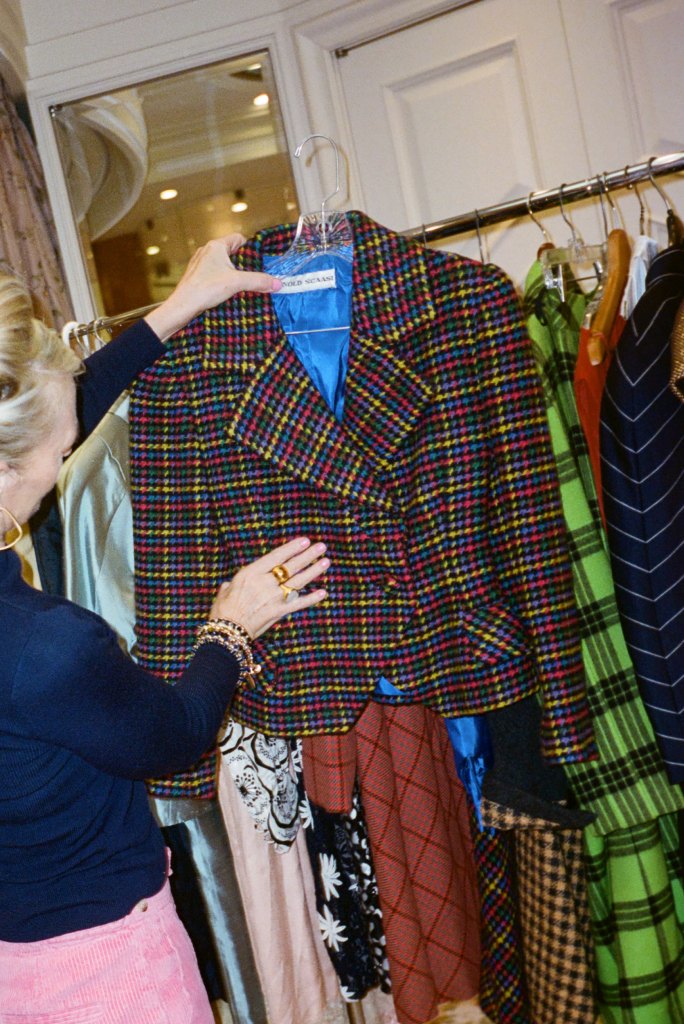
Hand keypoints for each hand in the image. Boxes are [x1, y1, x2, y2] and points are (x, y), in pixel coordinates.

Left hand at [143, 234, 280, 341]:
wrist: (183, 306)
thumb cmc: (205, 288)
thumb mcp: (237, 283)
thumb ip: (258, 281)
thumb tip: (278, 283)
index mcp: (216, 246)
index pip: (238, 239)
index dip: (250, 248)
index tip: (259, 261)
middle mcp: (206, 251)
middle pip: (231, 252)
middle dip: (243, 263)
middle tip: (253, 274)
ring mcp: (200, 264)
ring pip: (222, 264)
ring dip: (232, 273)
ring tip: (242, 285)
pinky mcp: (196, 276)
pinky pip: (214, 274)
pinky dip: (222, 280)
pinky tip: (227, 292)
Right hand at [209, 537, 328, 639]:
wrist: (226, 632)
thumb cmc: (222, 611)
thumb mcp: (225, 592)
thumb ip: (231, 585)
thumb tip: (228, 585)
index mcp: (251, 573)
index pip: (276, 556)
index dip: (292, 548)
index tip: (305, 541)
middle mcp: (264, 582)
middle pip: (291, 566)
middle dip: (308, 556)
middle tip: (321, 547)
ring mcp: (273, 597)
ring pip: (298, 582)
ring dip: (313, 571)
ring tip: (326, 562)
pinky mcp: (278, 612)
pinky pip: (298, 604)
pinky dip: (311, 599)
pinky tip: (322, 593)